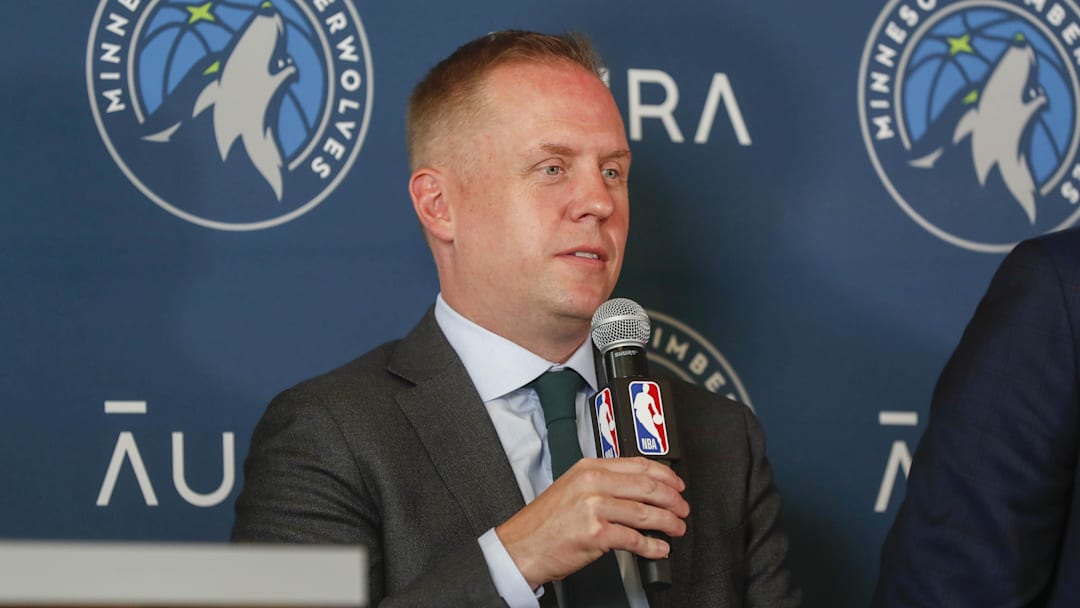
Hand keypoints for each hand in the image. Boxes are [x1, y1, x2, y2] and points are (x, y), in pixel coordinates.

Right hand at [495, 457, 688, 588]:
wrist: (521, 547)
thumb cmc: (544, 523)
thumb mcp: (571, 489)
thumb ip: (602, 483)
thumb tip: (637, 489)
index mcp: (588, 468)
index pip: (637, 464)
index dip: (665, 475)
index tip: (677, 485)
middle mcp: (592, 483)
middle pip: (647, 486)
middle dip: (672, 499)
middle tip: (682, 509)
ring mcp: (594, 507)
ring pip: (645, 512)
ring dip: (668, 522)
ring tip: (677, 528)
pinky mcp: (596, 533)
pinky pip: (635, 539)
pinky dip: (653, 546)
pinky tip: (660, 549)